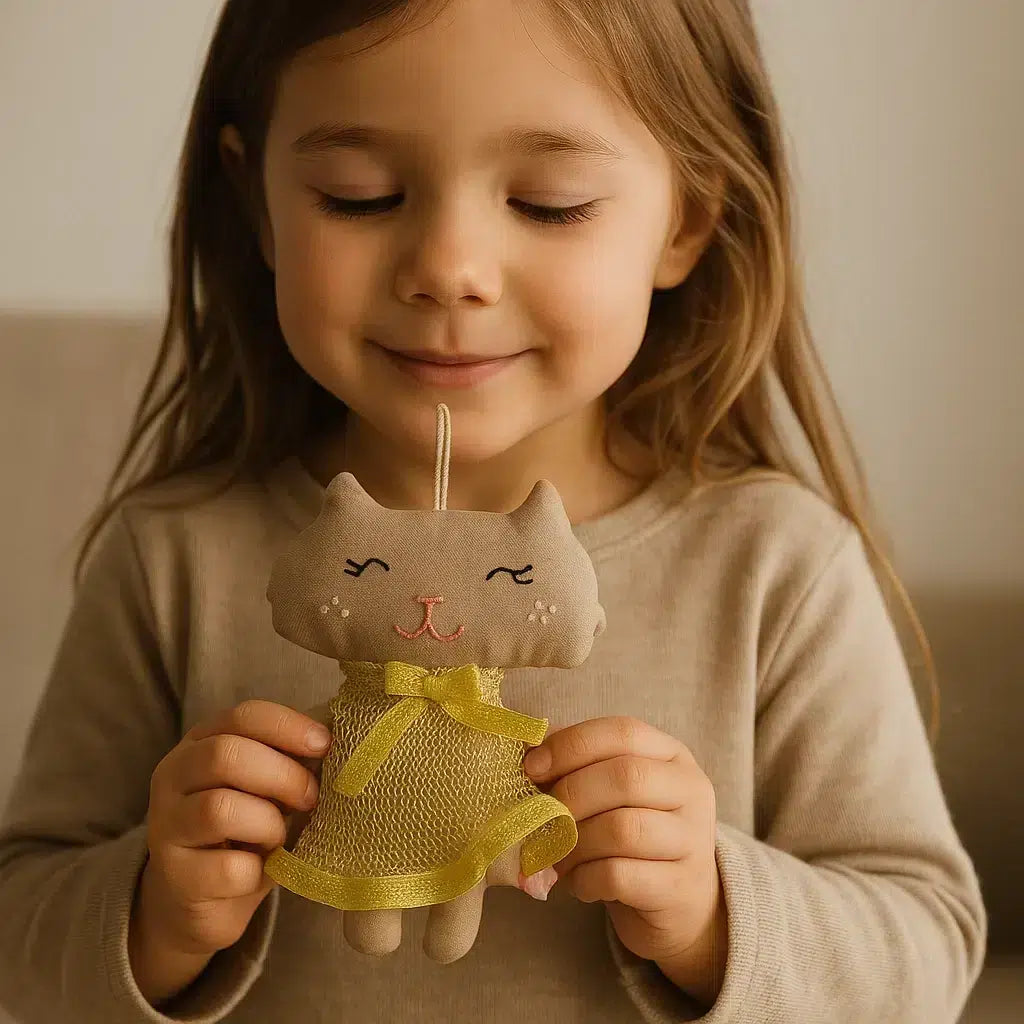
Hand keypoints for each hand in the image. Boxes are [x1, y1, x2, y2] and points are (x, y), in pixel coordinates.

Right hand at [130, 700, 330, 1003]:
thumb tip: (344, 743)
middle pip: (225, 756)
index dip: (289, 726)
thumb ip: (291, 760)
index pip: (242, 716)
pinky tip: (260, 872)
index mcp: (200, 742)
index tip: (324, 745)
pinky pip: (227, 868)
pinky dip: (258, 872)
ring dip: (269, 824)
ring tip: (279, 838)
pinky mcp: (175, 877)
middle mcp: (172, 777)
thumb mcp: (267, 786)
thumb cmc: (248, 829)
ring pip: (220, 809)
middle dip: (284, 776)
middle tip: (311, 799)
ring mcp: (166, 827)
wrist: (204, 900)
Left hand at [523, 716, 726, 1005]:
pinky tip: (578, 882)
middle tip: (543, 818)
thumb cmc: (633, 834)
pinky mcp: (679, 888)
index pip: (624, 732)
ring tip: (557, 855)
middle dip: (571, 795)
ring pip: (622, 829)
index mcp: (672, 755)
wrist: (680, 902)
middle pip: (626, 777)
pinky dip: (584, 879)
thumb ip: (575, 764)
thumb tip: (526, 749)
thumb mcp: (610, 791)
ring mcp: (692, 840)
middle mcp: (691, 790)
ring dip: (575, 843)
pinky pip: (619, 876)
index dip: (572, 745)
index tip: (532, 767)